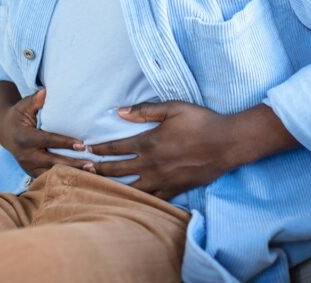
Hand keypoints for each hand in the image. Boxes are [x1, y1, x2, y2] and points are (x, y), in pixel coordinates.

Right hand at [0, 84, 95, 177]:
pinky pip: (48, 178)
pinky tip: (80, 179)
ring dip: (70, 175)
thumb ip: (35, 100)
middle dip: (72, 164)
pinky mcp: (30, 173)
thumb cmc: (18, 116)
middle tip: (91, 165)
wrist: (4, 131)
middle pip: (52, 162)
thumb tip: (45, 91)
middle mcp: (25, 155)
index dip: (65, 143)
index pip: (48, 140)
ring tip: (90, 175)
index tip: (82, 145)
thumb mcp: (23, 106)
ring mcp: (28, 167)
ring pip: (51, 174)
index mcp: (24, 138)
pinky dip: (63, 180)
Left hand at [89, 101, 297, 199]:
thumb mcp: (173, 108)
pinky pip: (152, 200)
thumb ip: (144, 110)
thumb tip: (118, 111)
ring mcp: (162, 180)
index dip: (99, 148)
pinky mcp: (175, 190)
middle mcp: (151, 164)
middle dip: (98, 170)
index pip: (116, 147)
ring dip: (112, 188)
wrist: (227, 143)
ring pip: (130, 188)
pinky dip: (138, 202)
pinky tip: (128, 204)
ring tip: (97, 189)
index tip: (87, 148)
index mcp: (148, 142)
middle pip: (117, 170)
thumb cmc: (201, 121)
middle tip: (82, 171)